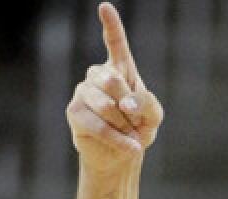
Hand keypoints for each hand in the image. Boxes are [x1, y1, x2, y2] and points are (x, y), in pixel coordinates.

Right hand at [65, 3, 163, 172]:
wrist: (122, 155)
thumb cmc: (138, 129)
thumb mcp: (153, 115)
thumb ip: (147, 103)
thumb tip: (126, 103)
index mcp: (120, 69)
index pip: (115, 43)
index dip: (111, 25)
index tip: (105, 7)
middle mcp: (98, 75)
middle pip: (113, 80)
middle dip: (130, 107)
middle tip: (135, 122)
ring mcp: (83, 91)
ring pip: (107, 105)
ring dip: (125, 126)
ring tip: (130, 134)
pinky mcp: (74, 111)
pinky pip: (99, 125)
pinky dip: (118, 138)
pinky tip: (129, 146)